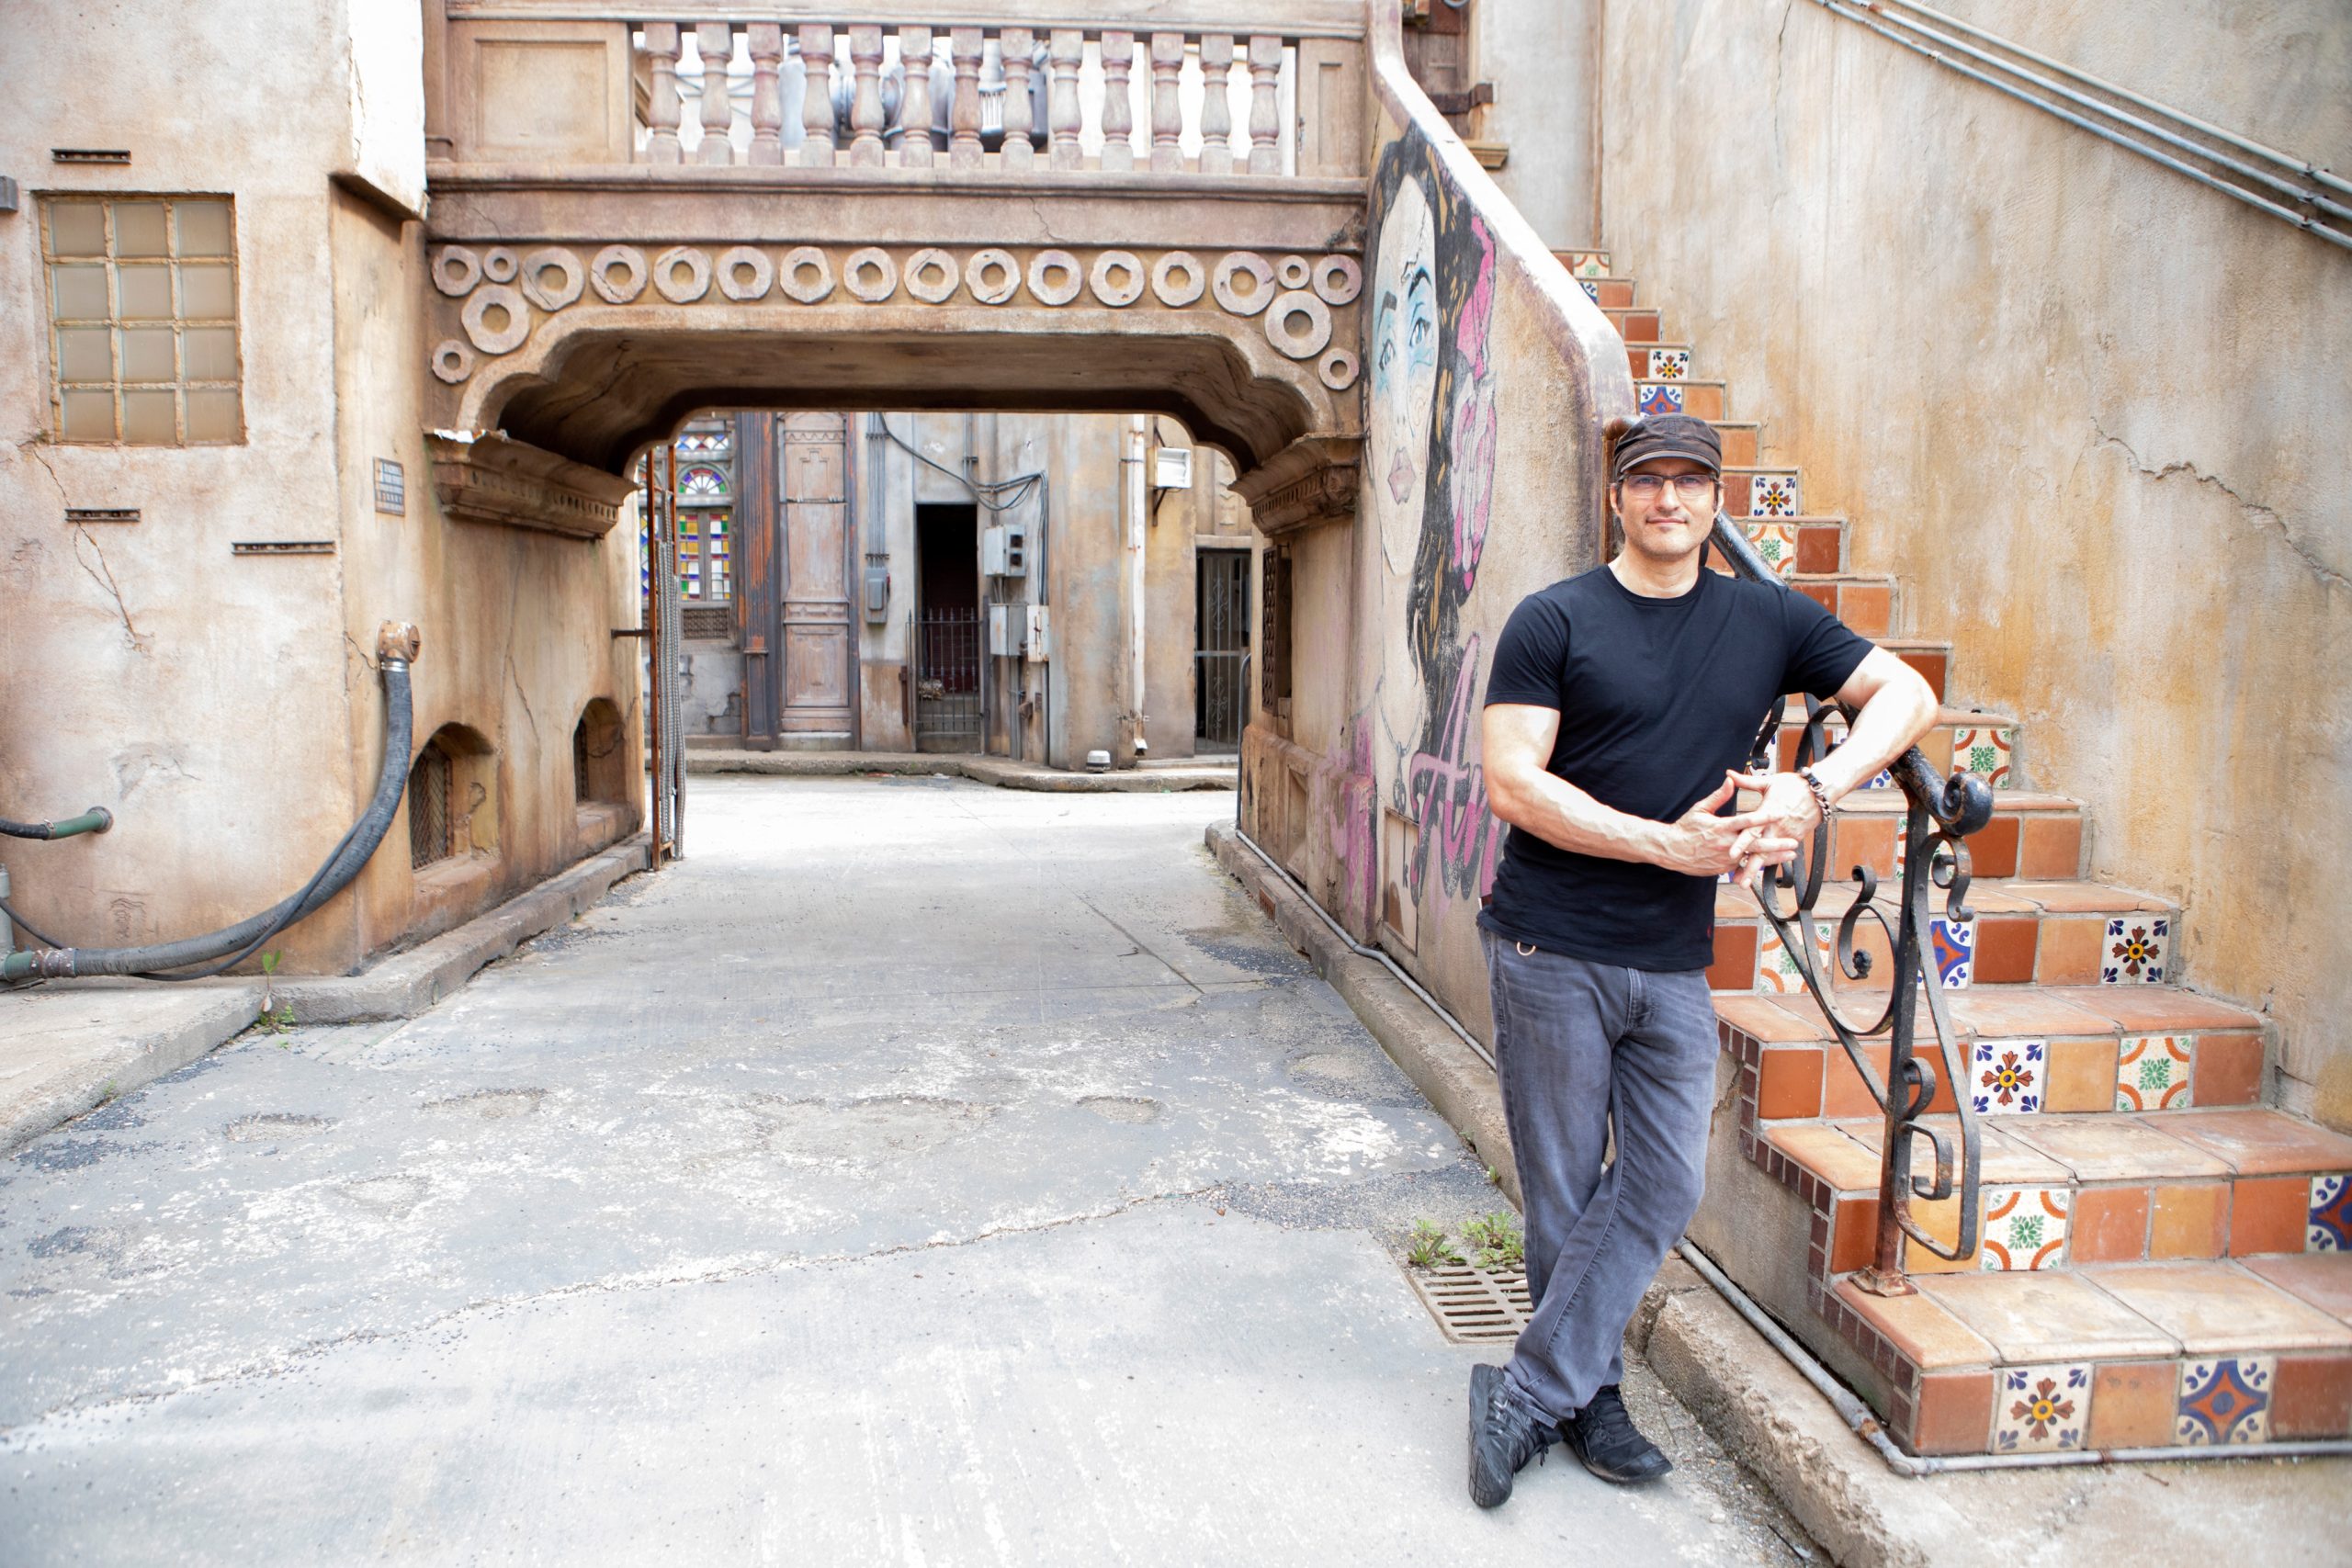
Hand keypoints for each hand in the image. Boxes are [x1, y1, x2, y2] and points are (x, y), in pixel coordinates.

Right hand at [1657, 774, 1799, 883]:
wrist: (1671, 851)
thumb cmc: (1685, 828)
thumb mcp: (1700, 809)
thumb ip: (1719, 796)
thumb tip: (1730, 780)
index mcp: (1721, 827)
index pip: (1746, 821)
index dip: (1764, 817)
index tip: (1779, 813)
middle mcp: (1725, 844)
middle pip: (1755, 843)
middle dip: (1776, 843)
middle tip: (1793, 841)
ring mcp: (1725, 858)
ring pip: (1753, 858)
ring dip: (1773, 857)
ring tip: (1790, 855)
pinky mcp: (1723, 869)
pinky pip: (1743, 866)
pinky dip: (1758, 864)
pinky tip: (1772, 863)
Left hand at [1724, 770, 1824, 892]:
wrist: (1820, 791)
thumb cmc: (1793, 785)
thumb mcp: (1769, 782)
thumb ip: (1746, 782)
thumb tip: (1728, 774)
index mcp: (1767, 812)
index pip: (1752, 831)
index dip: (1741, 843)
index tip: (1731, 855)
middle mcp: (1776, 827)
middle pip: (1760, 850)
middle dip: (1750, 867)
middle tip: (1739, 882)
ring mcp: (1786, 835)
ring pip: (1770, 855)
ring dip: (1758, 869)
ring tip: (1745, 883)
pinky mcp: (1794, 838)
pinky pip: (1780, 852)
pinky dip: (1770, 862)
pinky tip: (1759, 874)